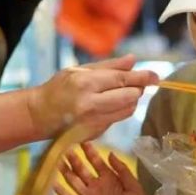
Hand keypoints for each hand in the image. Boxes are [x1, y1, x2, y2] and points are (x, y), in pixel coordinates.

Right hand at [27, 54, 158, 139]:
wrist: (38, 115)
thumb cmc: (57, 89)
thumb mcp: (77, 71)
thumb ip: (107, 66)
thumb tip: (133, 60)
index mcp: (85, 83)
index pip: (121, 79)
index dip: (142, 78)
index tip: (157, 76)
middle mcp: (90, 104)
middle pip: (129, 97)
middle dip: (137, 90)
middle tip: (136, 84)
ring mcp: (93, 122)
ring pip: (127, 111)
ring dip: (130, 101)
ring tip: (119, 94)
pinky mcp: (95, 134)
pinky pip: (116, 120)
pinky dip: (117, 112)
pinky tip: (104, 107)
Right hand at [54, 142, 145, 194]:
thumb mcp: (133, 184)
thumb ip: (121, 169)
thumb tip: (110, 153)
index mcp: (108, 178)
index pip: (96, 161)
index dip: (89, 151)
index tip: (82, 139)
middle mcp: (96, 186)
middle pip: (81, 170)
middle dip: (73, 159)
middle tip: (64, 146)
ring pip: (74, 182)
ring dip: (65, 171)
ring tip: (56, 160)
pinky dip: (62, 193)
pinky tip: (53, 183)